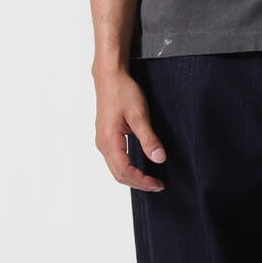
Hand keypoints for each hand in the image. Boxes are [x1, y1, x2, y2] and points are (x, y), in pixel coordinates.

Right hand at [94, 69, 167, 191]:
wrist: (109, 77)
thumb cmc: (122, 91)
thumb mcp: (139, 114)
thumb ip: (148, 138)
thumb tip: (159, 158)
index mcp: (109, 141)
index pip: (125, 171)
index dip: (142, 181)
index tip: (158, 183)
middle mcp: (103, 144)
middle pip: (119, 174)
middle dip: (138, 183)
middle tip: (158, 185)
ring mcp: (103, 141)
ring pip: (116, 169)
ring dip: (133, 177)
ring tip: (151, 179)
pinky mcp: (106, 137)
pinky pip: (115, 160)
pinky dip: (128, 168)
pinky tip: (140, 167)